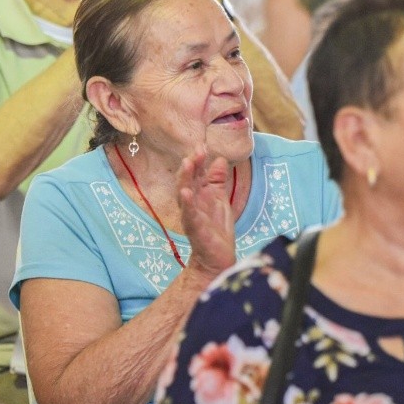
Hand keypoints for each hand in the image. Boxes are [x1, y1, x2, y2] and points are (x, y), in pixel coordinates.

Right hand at [178, 149, 236, 278]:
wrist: (216, 258)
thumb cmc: (216, 228)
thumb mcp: (219, 199)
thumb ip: (217, 180)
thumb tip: (219, 159)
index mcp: (198, 195)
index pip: (196, 173)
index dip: (198, 160)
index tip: (202, 145)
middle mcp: (191, 203)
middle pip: (188, 180)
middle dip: (191, 165)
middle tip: (197, 150)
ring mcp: (191, 215)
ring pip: (184, 194)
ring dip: (185, 179)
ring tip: (187, 164)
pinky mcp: (195, 229)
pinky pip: (190, 215)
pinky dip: (188, 204)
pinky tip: (186, 193)